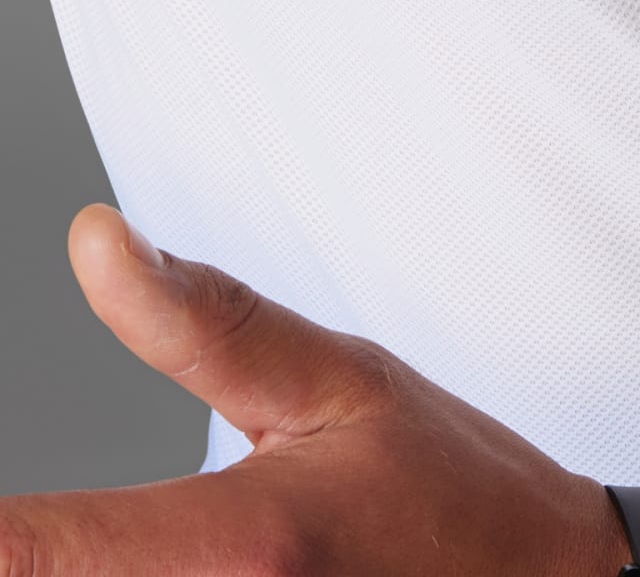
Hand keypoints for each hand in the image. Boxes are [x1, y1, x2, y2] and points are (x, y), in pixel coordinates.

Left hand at [0, 204, 635, 575]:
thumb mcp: (340, 379)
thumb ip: (206, 320)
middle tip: (43, 513)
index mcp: (238, 548)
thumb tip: (96, 243)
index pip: (34, 549)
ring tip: (86, 532)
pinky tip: (132, 556)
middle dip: (39, 541)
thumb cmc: (450, 488)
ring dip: (81, 560)